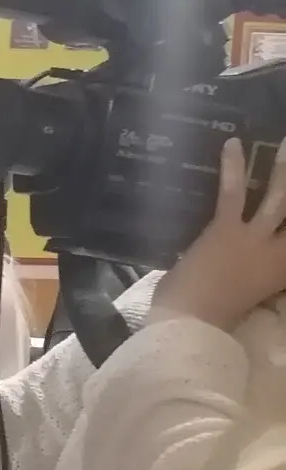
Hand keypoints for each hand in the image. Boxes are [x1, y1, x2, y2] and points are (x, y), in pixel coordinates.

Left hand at [154, 139, 285, 331]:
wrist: (193, 326)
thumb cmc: (212, 321)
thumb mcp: (245, 301)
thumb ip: (257, 281)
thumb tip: (254, 274)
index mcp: (283, 276)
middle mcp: (279, 255)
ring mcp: (255, 240)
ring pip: (279, 199)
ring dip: (284, 170)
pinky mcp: (226, 229)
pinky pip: (234, 193)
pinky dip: (233, 168)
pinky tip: (232, 144)